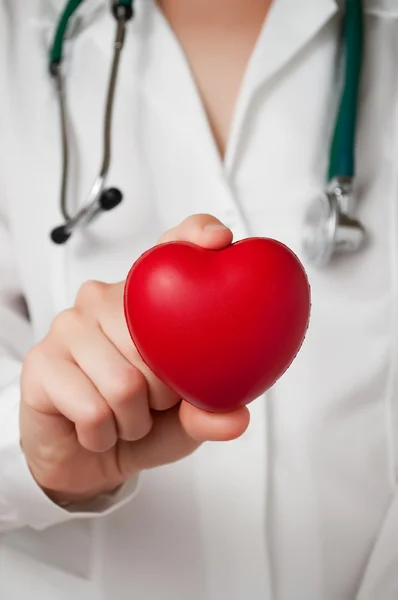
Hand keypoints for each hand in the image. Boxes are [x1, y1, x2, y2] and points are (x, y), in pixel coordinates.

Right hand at [20, 215, 249, 504]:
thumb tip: (235, 417)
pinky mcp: (42, 359)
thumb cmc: (138, 422)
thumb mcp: (184, 420)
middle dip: (162, 394)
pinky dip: (103, 433)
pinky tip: (96, 428)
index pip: (172, 246)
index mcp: (145, 299)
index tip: (218, 240)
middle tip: (151, 403)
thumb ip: (209, 415)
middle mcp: (104, 300)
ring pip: (124, 383)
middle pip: (152, 342)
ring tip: (124, 417)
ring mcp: (70, 325)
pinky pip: (92, 407)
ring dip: (132, 420)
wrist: (82, 457)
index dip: (196, 235)